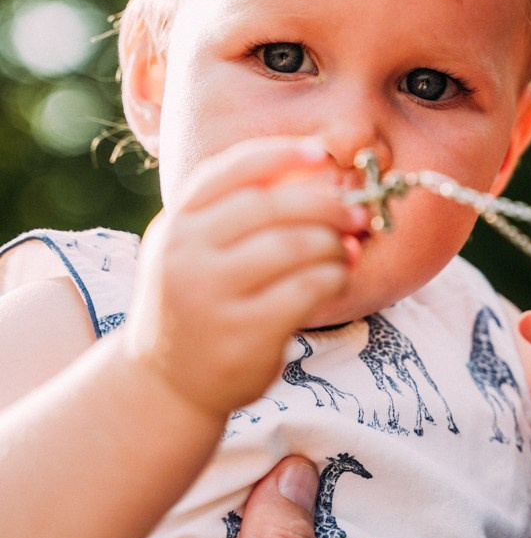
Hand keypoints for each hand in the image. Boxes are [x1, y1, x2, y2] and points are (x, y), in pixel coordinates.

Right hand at [125, 137, 368, 420]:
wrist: (167, 384)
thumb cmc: (197, 306)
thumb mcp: (194, 252)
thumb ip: (238, 215)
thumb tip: (320, 180)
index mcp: (175, 223)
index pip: (229, 171)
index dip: (280, 154)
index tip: (323, 154)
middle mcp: (185, 254)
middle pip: (270, 207)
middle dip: (325, 204)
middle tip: (356, 213)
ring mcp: (211, 295)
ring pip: (293, 246)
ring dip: (333, 243)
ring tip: (347, 251)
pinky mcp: (242, 333)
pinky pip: (306, 289)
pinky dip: (334, 277)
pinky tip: (337, 279)